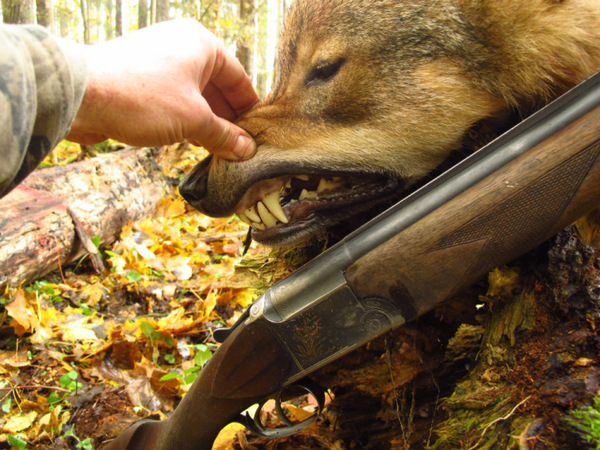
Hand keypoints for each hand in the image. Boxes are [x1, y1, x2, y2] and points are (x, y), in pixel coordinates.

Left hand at [67, 19, 258, 159]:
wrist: (81, 94)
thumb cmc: (142, 97)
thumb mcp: (193, 120)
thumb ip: (224, 136)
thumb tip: (247, 150)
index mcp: (202, 45)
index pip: (238, 78)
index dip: (249, 109)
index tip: (258, 134)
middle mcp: (182, 48)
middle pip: (217, 88)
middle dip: (228, 120)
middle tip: (241, 149)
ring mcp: (160, 63)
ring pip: (194, 97)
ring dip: (207, 124)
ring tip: (220, 152)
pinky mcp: (141, 80)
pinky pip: (174, 101)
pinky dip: (186, 121)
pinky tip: (193, 143)